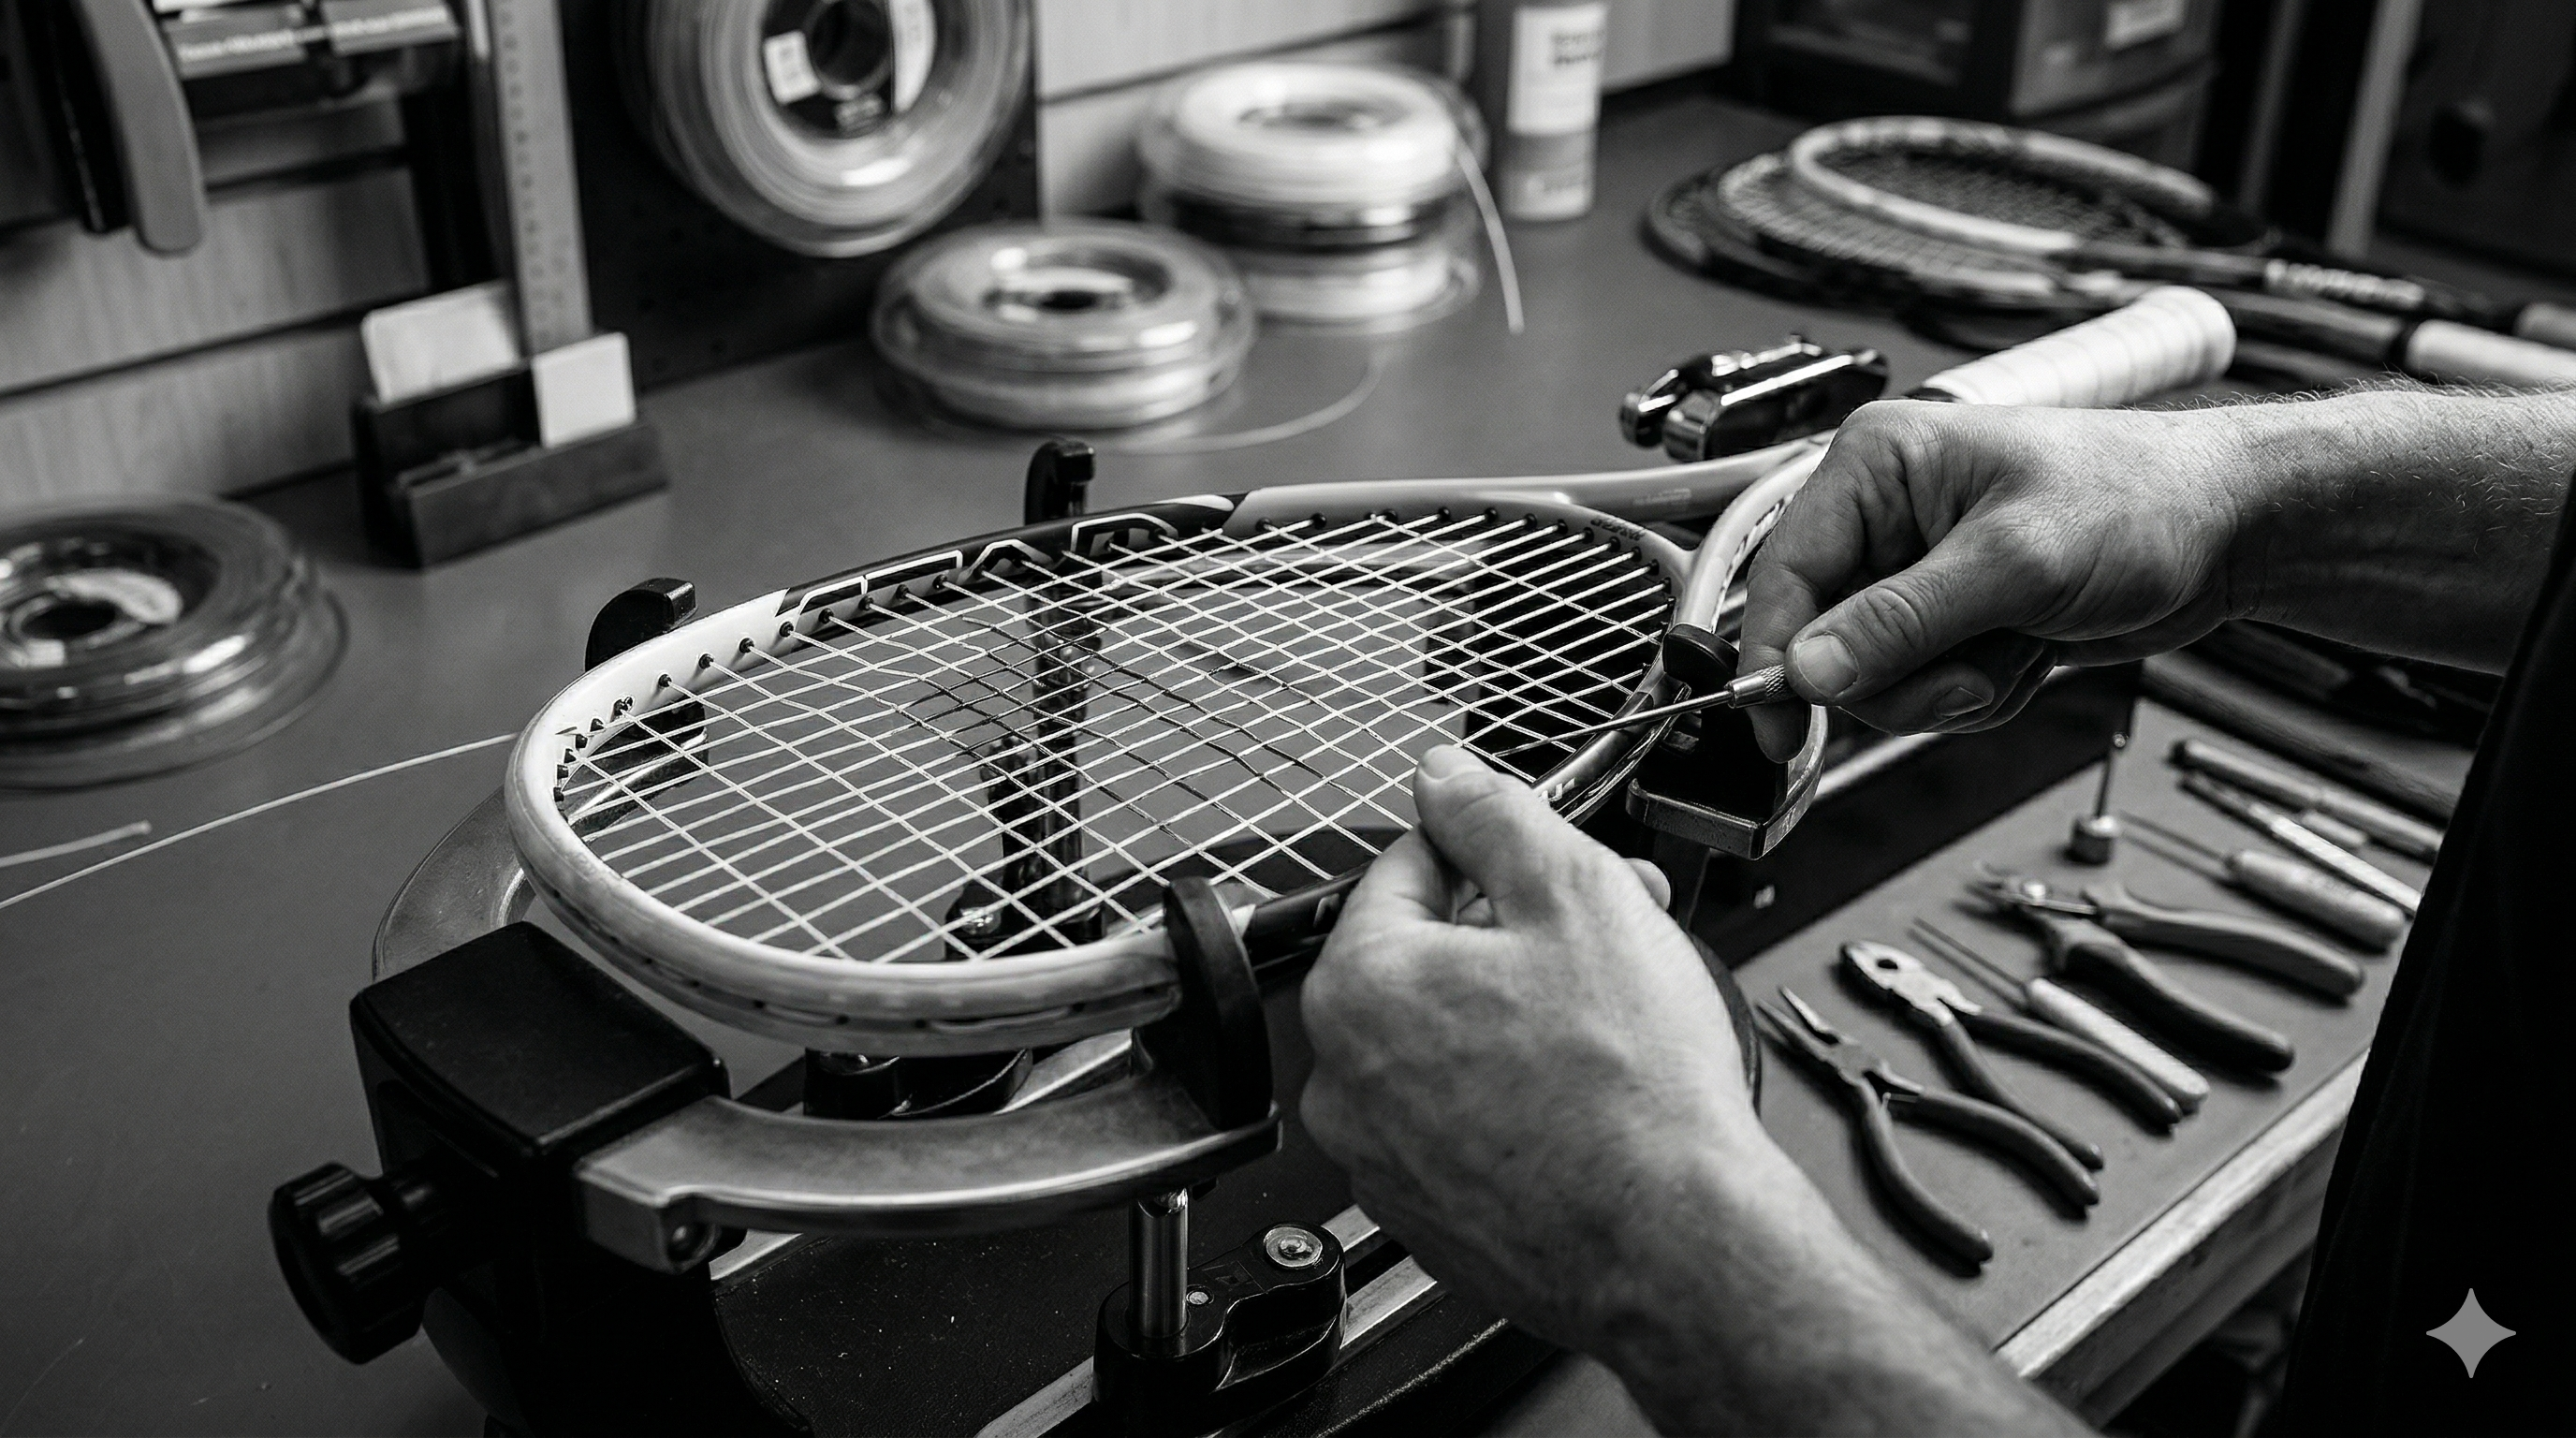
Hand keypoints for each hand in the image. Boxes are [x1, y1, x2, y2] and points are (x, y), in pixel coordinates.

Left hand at [1298, 746, 1767, 1352]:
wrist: (1677, 1247)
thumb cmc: (1633, 1091)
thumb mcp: (1575, 894)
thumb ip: (1495, 815)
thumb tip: (1443, 774)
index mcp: (1359, 984)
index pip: (1408, 866)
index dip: (1498, 855)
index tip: (1550, 866)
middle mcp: (1344, 1078)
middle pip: (1428, 957)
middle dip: (1520, 932)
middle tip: (1610, 932)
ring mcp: (1378, 1157)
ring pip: (1446, 1042)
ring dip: (1518, 1012)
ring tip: (1611, 1018)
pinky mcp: (1425, 1214)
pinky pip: (1459, 1122)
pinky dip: (1511, 1098)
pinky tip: (1584, 1095)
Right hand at [1740, 400, 2257, 759]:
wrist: (2229, 529)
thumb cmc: (2141, 500)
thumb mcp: (2014, 564)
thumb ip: (1902, 622)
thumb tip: (1810, 669)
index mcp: (1878, 467)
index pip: (1785, 573)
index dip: (1775, 656)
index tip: (1777, 725)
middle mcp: (1886, 517)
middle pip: (1824, 640)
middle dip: (1901, 677)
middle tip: (1968, 672)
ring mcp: (1918, 572)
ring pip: (1874, 678)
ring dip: (1947, 688)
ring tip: (2014, 648)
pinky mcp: (1951, 617)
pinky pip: (1923, 689)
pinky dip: (1976, 691)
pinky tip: (2025, 652)